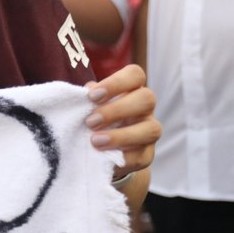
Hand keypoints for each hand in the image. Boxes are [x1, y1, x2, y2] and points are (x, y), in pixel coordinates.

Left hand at [84, 63, 159, 177]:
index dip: (116, 83)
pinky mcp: (147, 155)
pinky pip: (142, 156)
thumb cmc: (92, 121)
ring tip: (95, 141)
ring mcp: (149, 131)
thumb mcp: (87, 108)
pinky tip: (105, 157)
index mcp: (130, 90)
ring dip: (122, 135)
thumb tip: (82, 94)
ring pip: (151, 129)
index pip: (135, 75)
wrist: (99, 153)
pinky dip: (122, 157)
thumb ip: (86, 100)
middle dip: (117, 110)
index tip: (92, 96)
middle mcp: (144, 108)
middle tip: (90, 122)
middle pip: (147, 99)